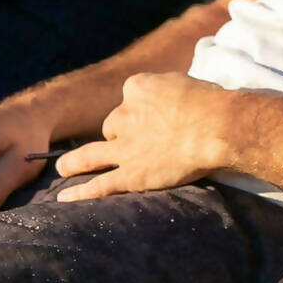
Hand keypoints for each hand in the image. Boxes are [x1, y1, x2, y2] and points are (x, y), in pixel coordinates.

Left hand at [55, 72, 230, 202]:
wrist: (217, 127)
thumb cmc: (211, 103)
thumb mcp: (185, 84)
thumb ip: (168, 94)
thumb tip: (172, 104)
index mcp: (138, 87)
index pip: (130, 98)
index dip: (140, 110)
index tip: (154, 116)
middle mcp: (125, 115)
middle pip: (112, 126)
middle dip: (120, 134)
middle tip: (137, 143)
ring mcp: (124, 147)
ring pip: (89, 155)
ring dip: (74, 162)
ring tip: (64, 167)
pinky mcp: (130, 174)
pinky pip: (99, 185)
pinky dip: (80, 193)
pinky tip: (65, 197)